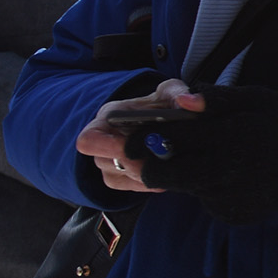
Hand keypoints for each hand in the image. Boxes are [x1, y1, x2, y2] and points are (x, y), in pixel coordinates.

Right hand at [78, 80, 193, 195]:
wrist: (169, 121)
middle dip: (135, 162)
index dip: (107, 146)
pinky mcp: (121, 178)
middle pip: (105, 162)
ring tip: (168, 160)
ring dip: (146, 171)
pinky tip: (166, 170)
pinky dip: (152, 181)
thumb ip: (180, 94)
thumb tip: (187, 102)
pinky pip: (132, 186)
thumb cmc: (163, 104)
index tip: (130, 147)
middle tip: (161, 157)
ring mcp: (109, 162)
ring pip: (120, 176)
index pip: (89, 139)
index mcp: (109, 117)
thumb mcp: (172, 92)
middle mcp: (104, 141)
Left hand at [126, 83, 277, 226]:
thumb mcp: (253, 98)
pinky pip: (205, 200)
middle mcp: (226, 172)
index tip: (127, 134)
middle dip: (148, 162)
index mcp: (229, 136)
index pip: (164, 139)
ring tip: (209, 158)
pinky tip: (229, 176)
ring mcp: (230, 198)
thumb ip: (214, 100)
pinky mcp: (234, 215)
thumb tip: (179, 101)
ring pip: (182, 187)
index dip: (137, 137)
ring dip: (183, 173)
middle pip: (160, 174)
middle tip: (151, 152)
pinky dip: (207, 188)